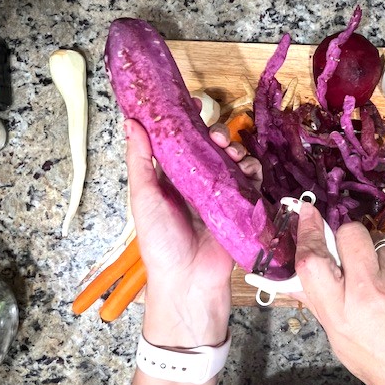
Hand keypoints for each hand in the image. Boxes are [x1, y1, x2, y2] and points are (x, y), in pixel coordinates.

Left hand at [124, 119, 260, 348]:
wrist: (188, 279)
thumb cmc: (160, 242)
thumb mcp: (144, 198)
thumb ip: (139, 160)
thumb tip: (131, 122)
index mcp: (171, 179)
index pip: (182, 143)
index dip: (189, 123)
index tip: (195, 105)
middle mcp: (197, 183)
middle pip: (211, 148)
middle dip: (217, 135)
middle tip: (216, 136)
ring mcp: (221, 194)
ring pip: (233, 160)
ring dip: (235, 149)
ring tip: (231, 152)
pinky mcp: (240, 206)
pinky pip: (251, 180)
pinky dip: (252, 169)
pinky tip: (247, 169)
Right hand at [291, 203, 384, 384]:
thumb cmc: (378, 362)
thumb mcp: (338, 339)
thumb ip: (317, 302)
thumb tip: (292, 278)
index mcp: (340, 311)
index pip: (314, 259)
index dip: (308, 231)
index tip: (307, 213)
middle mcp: (369, 291)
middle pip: (350, 233)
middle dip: (345, 236)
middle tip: (348, 254)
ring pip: (377, 243)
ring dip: (372, 255)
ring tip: (378, 283)